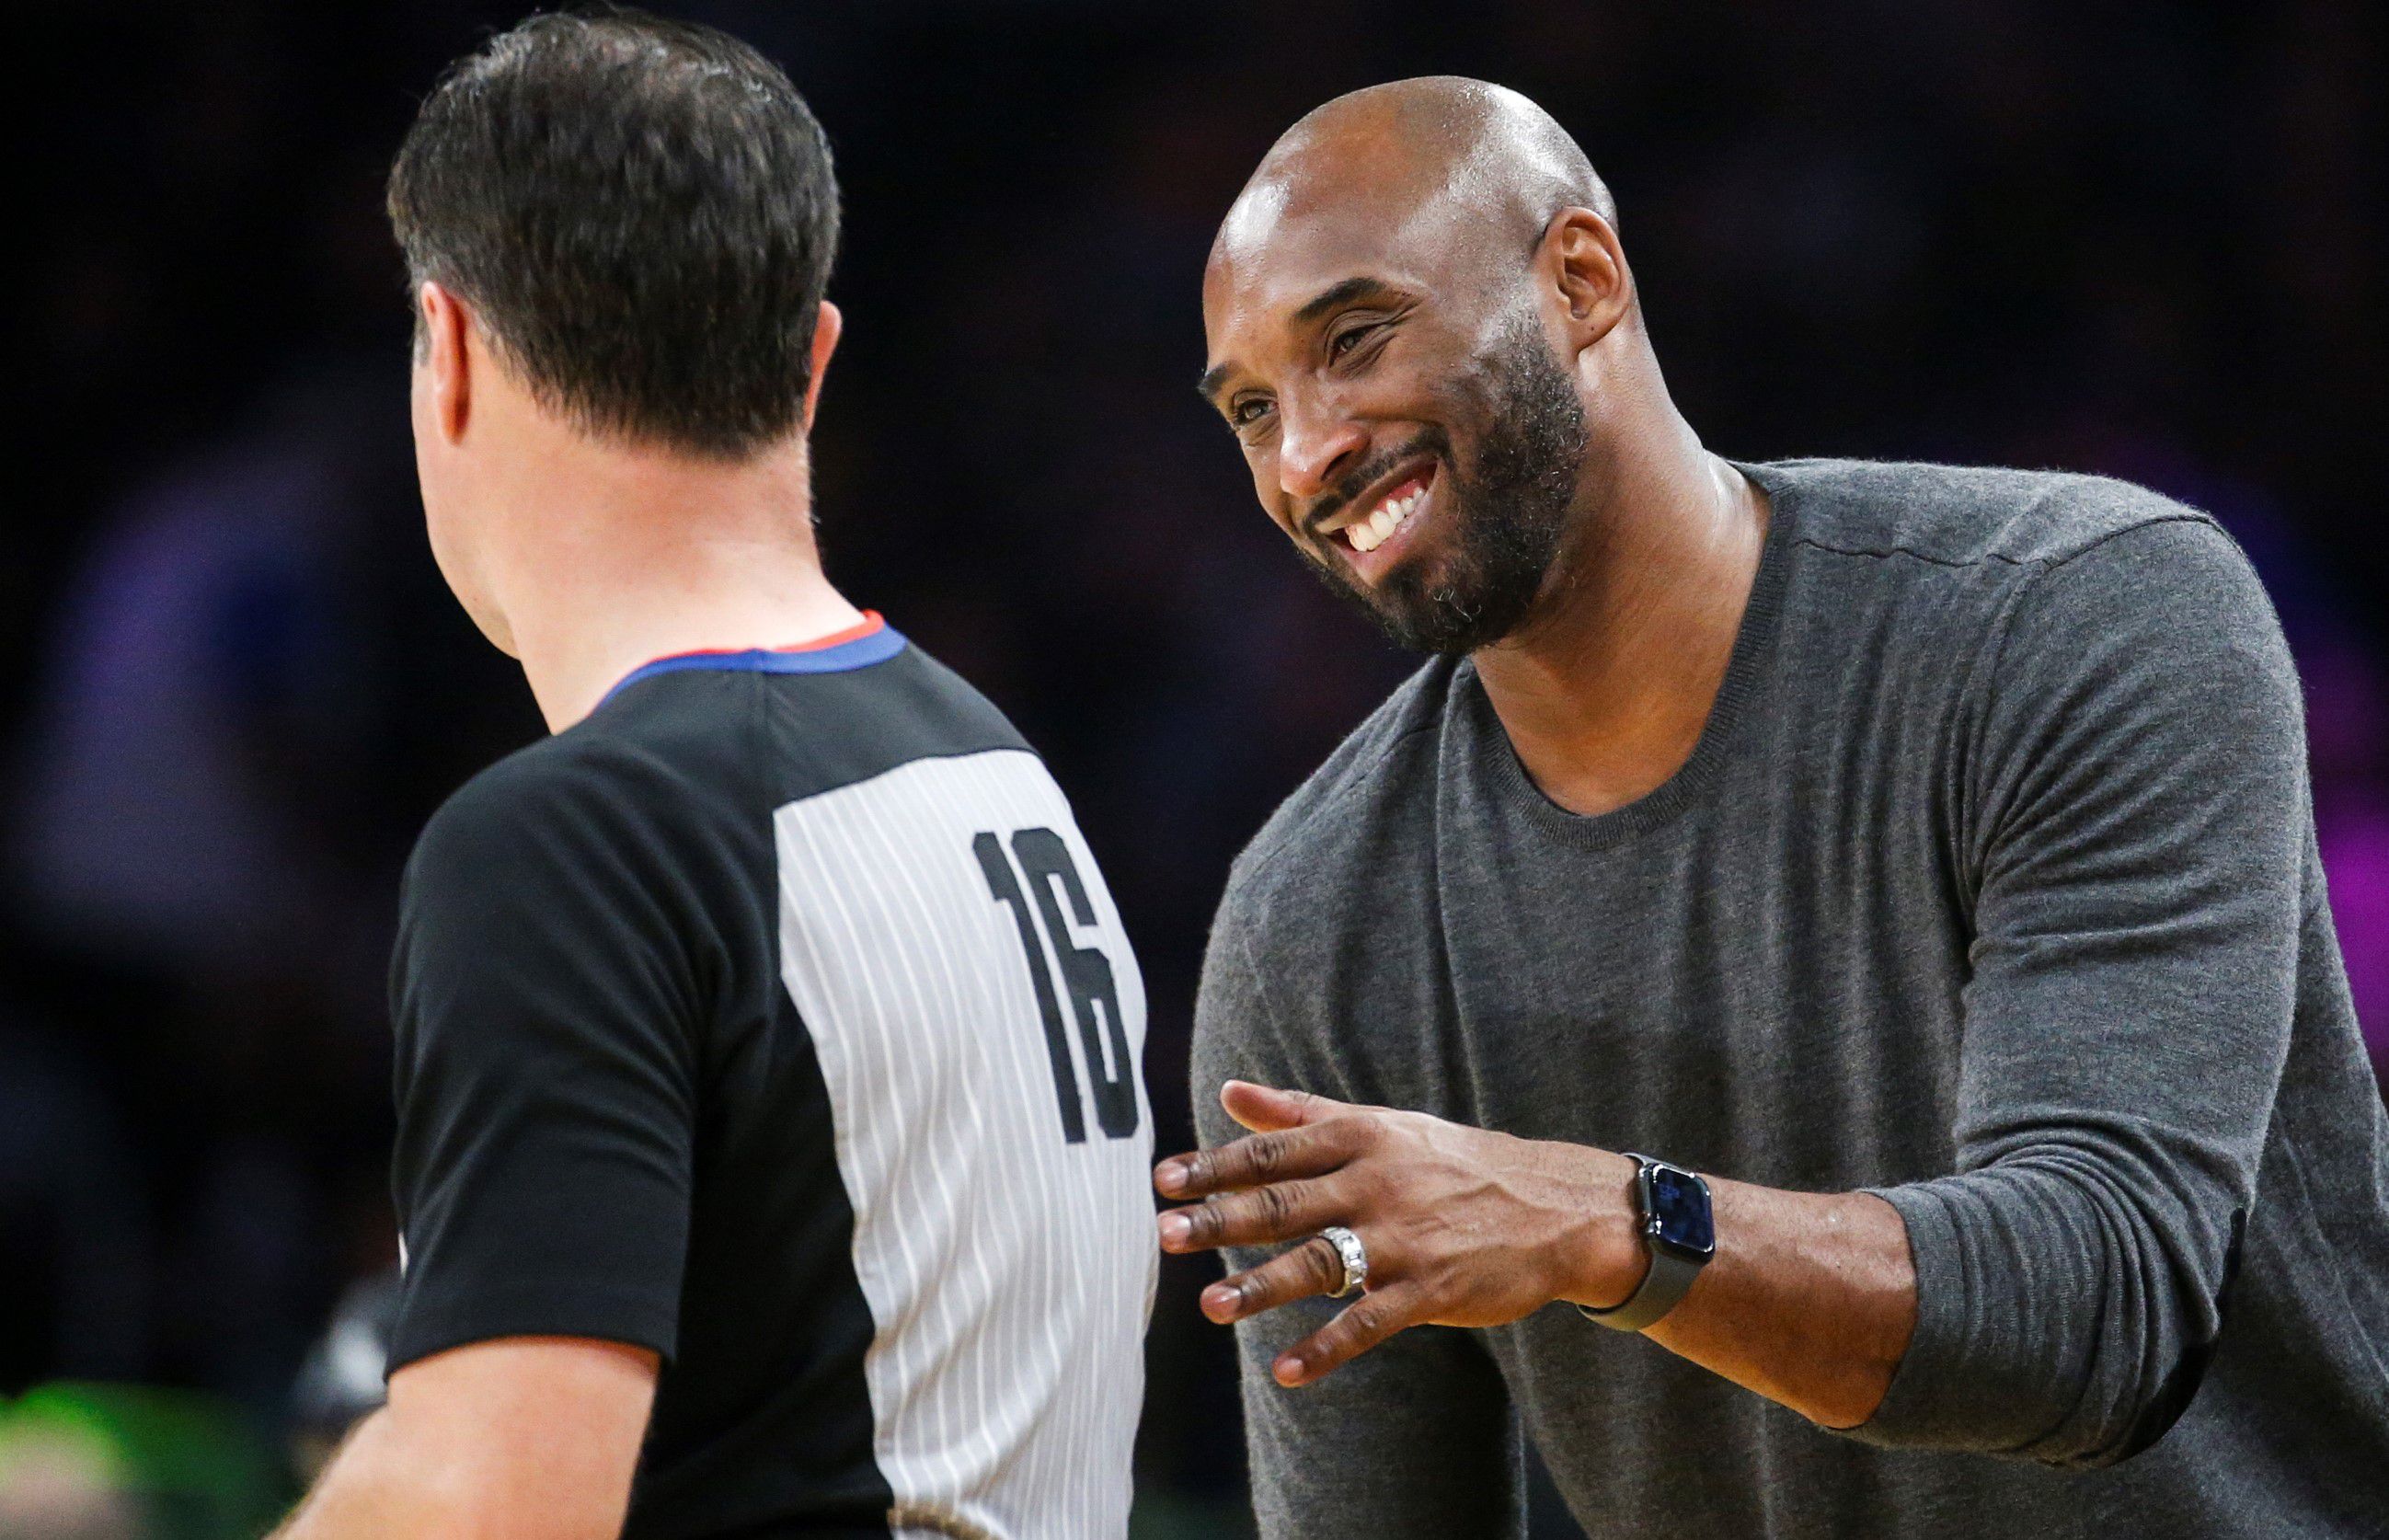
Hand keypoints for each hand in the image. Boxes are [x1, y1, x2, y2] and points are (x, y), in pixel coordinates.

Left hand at [1154, 1080, 1643, 1385]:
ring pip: (1320, 1262)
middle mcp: (1375, 1183)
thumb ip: (1299, 1112)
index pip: (1273, 1152)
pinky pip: (1369, 1323)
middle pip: (1285, 1203)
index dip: (1215, 1166)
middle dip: (1221, 1219)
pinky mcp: (1429, 1290)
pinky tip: (1286, 1370)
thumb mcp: (1379, 1125)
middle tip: (1165, 1235)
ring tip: (1212, 1305)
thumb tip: (1229, 1091)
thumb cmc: (1452, 1162)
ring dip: (1263, 1285)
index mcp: (1359, 1138)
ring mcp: (1403, 1238)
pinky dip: (1327, 1348)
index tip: (1163, 1181)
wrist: (1554, 1205)